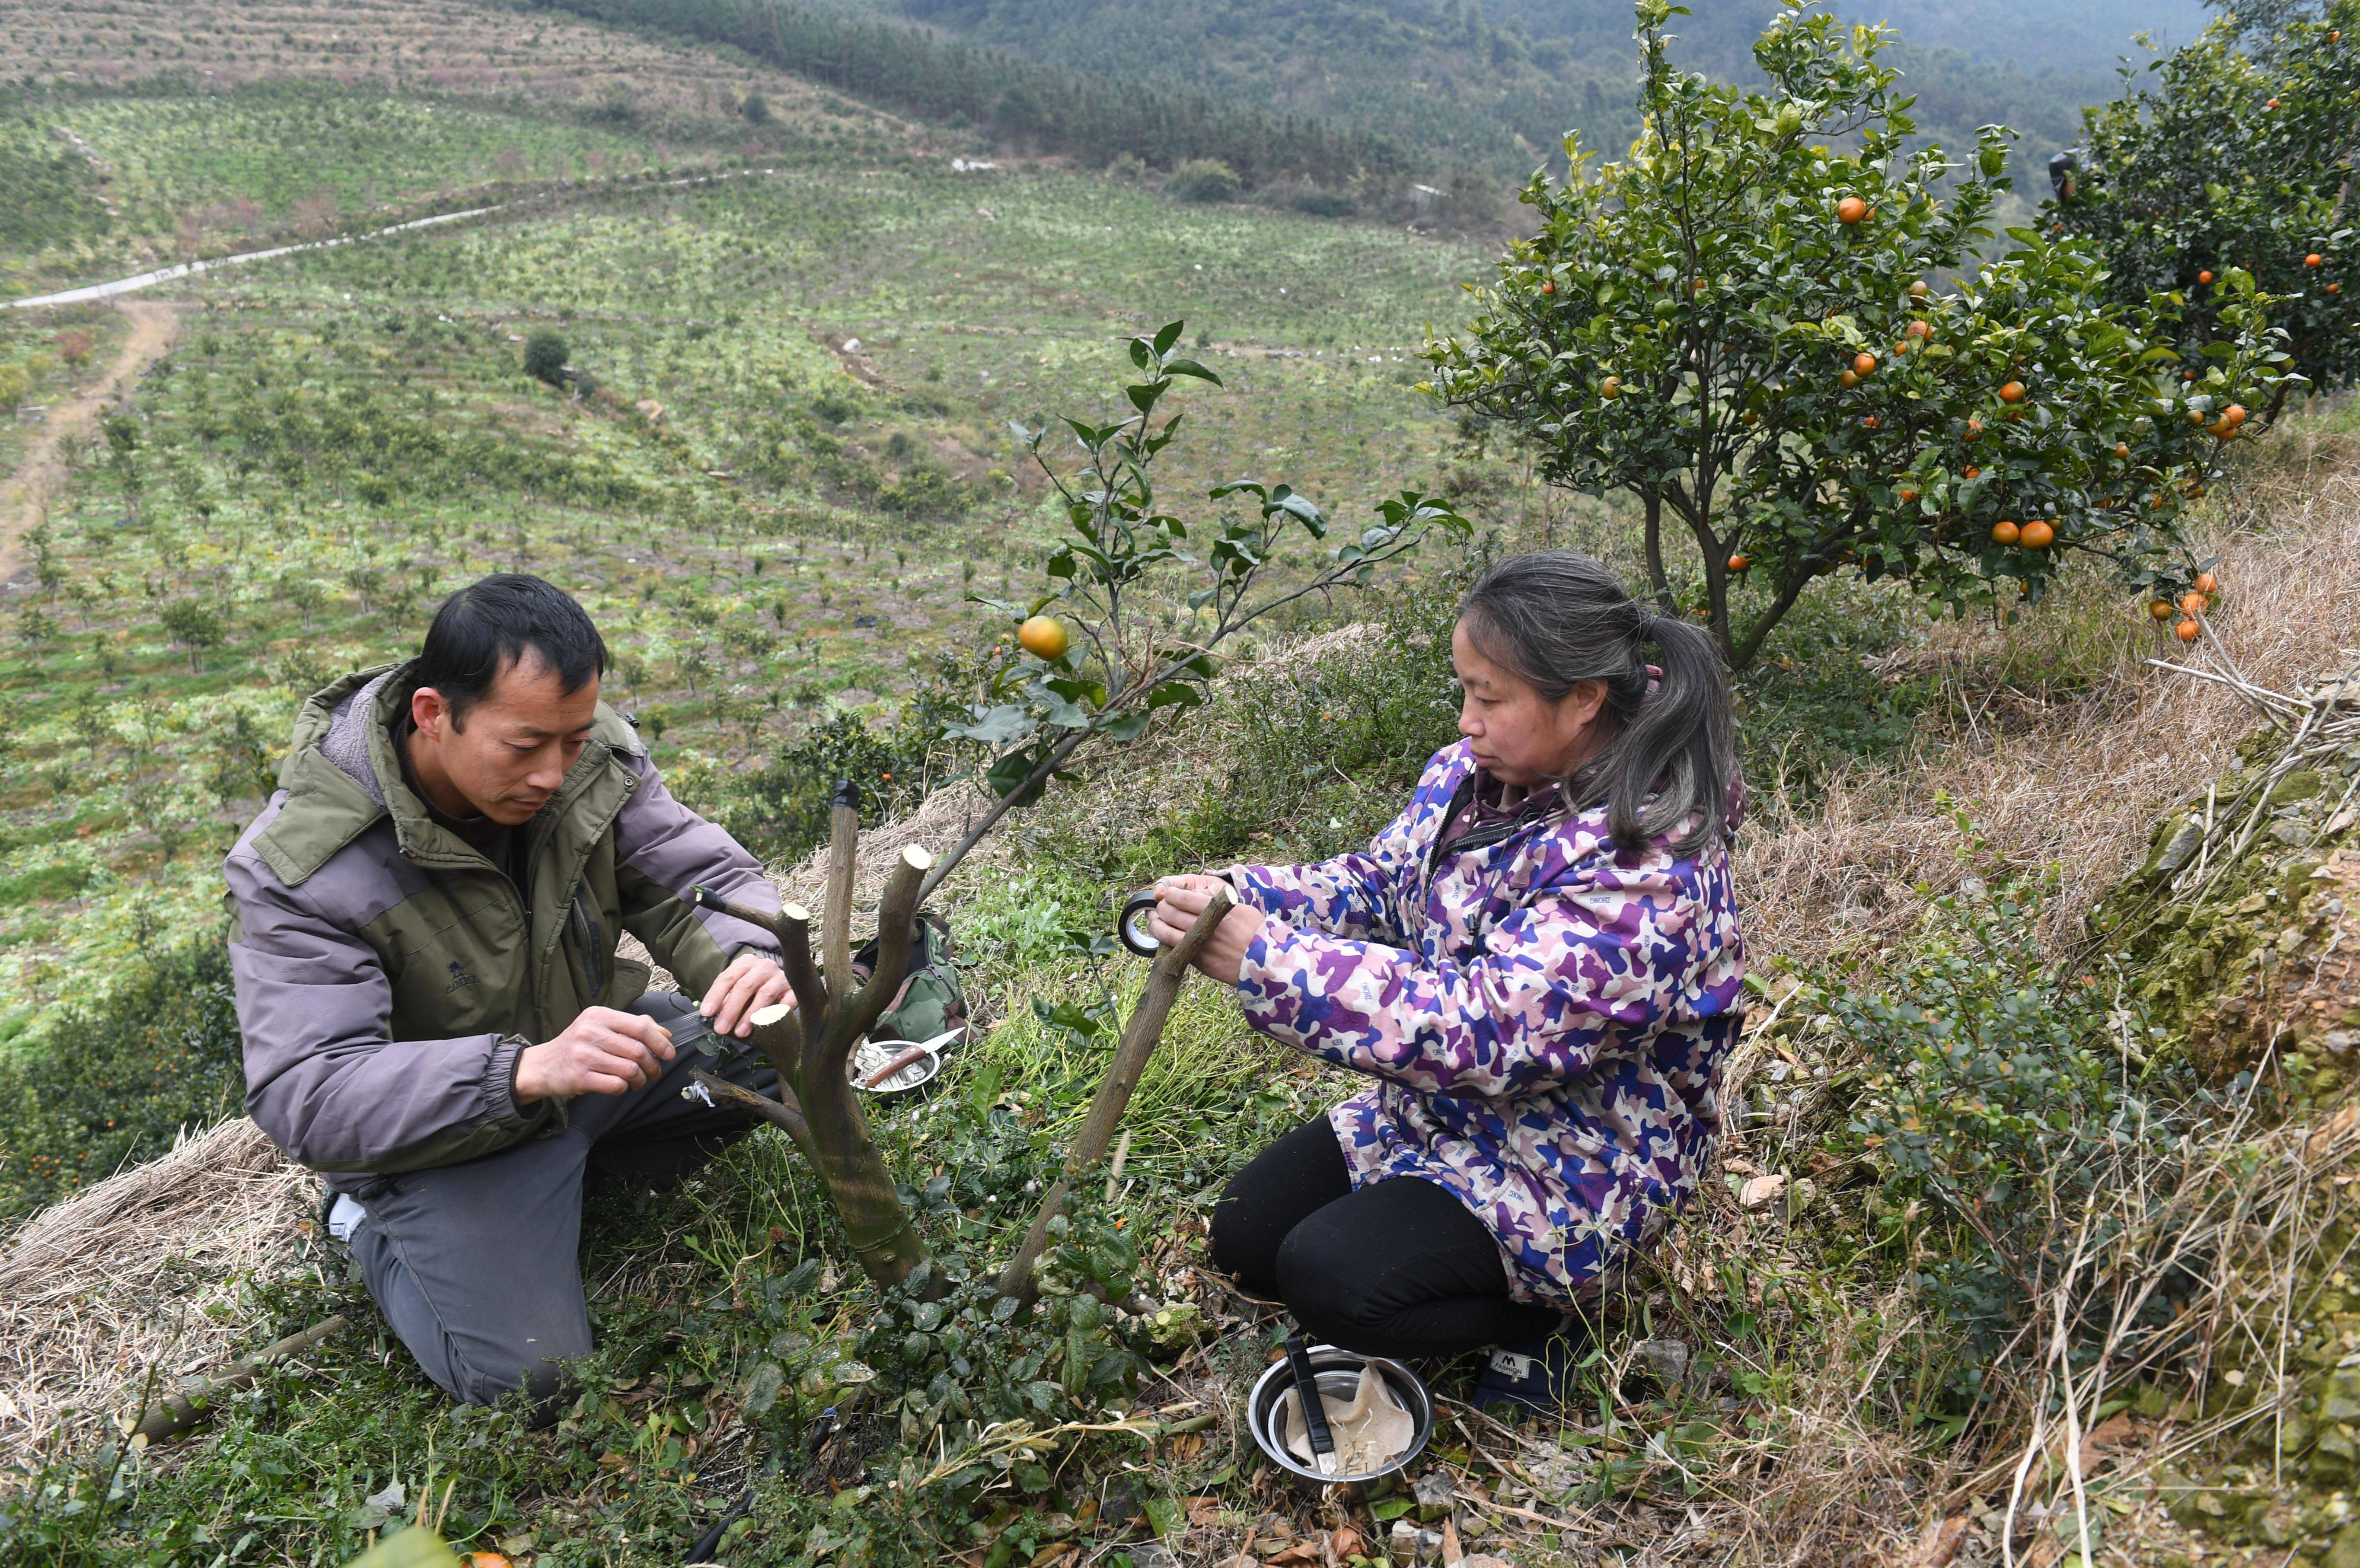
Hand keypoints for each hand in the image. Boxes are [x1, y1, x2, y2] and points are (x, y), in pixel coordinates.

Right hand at [516, 1007, 675, 1101]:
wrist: (542, 1066)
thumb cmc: (579, 1045)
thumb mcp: (601, 1027)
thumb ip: (633, 1026)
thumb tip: (665, 1035)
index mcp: (599, 1015)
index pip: (640, 1027)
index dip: (660, 1042)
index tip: (669, 1054)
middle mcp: (590, 1032)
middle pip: (638, 1051)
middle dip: (653, 1065)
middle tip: (654, 1072)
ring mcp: (583, 1055)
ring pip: (629, 1070)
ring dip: (641, 1079)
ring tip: (639, 1081)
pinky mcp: (579, 1077)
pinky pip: (615, 1085)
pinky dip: (624, 1088)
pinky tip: (621, 1086)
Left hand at [702, 951, 794, 1038]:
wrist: (784, 981)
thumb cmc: (755, 988)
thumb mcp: (738, 988)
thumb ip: (726, 999)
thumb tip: (712, 1016)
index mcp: (746, 963)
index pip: (727, 978)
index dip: (715, 995)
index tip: (707, 1013)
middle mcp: (764, 967)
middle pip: (745, 986)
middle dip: (731, 1009)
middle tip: (721, 1028)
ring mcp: (781, 977)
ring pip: (764, 994)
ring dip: (750, 1015)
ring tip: (741, 1032)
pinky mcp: (794, 990)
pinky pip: (786, 1003)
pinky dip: (775, 1014)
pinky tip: (766, 1025)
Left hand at [1148, 874, 1266, 986]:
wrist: (1268, 963)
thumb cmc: (1257, 933)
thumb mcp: (1241, 909)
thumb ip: (1217, 904)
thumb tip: (1192, 898)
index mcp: (1218, 910)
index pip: (1183, 897)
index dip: (1170, 894)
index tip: (1167, 894)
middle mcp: (1207, 927)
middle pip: (1171, 913)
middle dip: (1161, 908)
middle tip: (1159, 906)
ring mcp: (1201, 947)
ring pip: (1167, 934)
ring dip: (1156, 925)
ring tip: (1153, 921)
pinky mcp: (1200, 963)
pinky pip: (1178, 951)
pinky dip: (1168, 943)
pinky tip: (1166, 938)